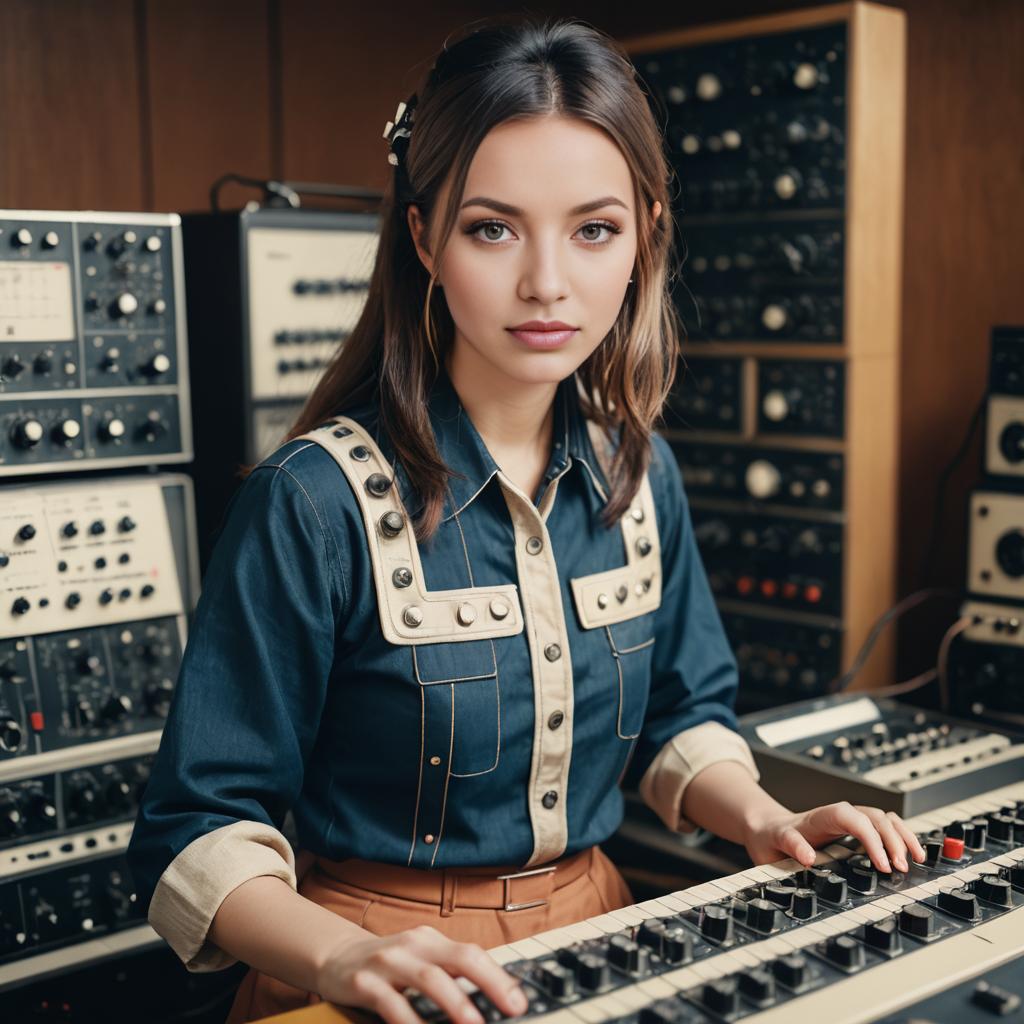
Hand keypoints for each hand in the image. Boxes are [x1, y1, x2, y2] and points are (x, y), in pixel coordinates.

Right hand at [316, 924, 528, 1023]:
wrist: (338, 957)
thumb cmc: (390, 965)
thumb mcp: (421, 961)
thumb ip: (450, 974)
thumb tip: (492, 998)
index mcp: (432, 940)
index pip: (472, 954)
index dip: (498, 977)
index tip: (519, 1003)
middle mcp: (414, 945)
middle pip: (459, 958)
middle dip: (488, 983)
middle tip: (511, 1008)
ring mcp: (389, 961)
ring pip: (429, 978)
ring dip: (455, 1001)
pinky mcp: (364, 982)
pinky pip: (391, 1002)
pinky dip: (408, 1019)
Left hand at [742, 801, 926, 872]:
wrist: (767, 828)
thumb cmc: (772, 837)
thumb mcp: (775, 842)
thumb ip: (791, 845)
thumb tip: (808, 857)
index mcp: (821, 816)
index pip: (854, 820)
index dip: (872, 840)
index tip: (883, 865)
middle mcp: (839, 814)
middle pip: (874, 817)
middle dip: (893, 841)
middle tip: (901, 869)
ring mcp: (849, 819)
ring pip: (884, 818)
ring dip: (902, 836)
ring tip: (916, 859)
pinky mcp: (855, 828)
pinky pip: (884, 826)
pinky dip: (900, 836)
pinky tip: (911, 852)